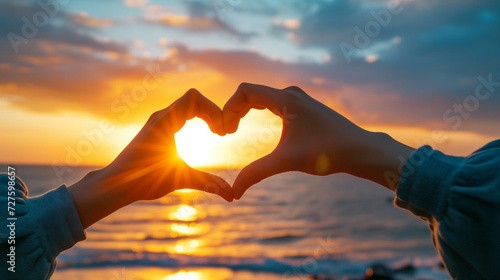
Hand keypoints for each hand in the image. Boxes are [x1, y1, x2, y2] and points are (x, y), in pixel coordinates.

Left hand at [69, 89, 232, 227]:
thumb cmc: (142, 180)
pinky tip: (202, 137)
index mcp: (164, 122)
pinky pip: (180, 114)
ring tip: (216, 133)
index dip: (213, 110)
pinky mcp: (156, 129)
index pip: (194, 98)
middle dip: (212, 112)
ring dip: (204, 115)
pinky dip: (195, 119)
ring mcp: (157, 121)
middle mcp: (160, 117)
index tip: (220, 132)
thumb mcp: (179, 179)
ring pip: (187, 105)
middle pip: (194, 99)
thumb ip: (208, 183)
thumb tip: (232, 195)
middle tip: (222, 133)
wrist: (114, 185)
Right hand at [223, 83, 414, 198]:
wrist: (360, 150)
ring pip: (262, 98)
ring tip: (235, 131)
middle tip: (226, 133)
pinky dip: (259, 112)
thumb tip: (233, 193)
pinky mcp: (304, 108)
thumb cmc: (327, 152)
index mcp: (286, 98)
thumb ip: (256, 173)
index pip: (245, 91)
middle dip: (234, 111)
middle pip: (251, 94)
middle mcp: (291, 93)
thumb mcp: (287, 161)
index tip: (225, 132)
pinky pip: (273, 103)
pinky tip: (257, 129)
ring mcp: (299, 99)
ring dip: (246, 111)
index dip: (228, 108)